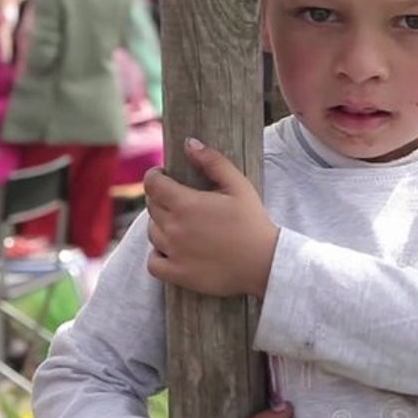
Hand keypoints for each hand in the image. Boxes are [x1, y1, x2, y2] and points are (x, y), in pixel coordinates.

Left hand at [144, 138, 279, 297]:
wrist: (264, 263)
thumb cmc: (252, 222)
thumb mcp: (238, 185)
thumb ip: (212, 161)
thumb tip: (189, 143)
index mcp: (185, 203)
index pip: (152, 184)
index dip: (155, 176)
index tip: (164, 176)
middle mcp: (173, 228)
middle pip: (152, 206)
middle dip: (161, 198)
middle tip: (179, 200)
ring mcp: (173, 252)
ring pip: (152, 232)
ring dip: (161, 225)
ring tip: (181, 225)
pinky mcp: (177, 274)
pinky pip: (152, 262)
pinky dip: (157, 255)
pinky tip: (171, 250)